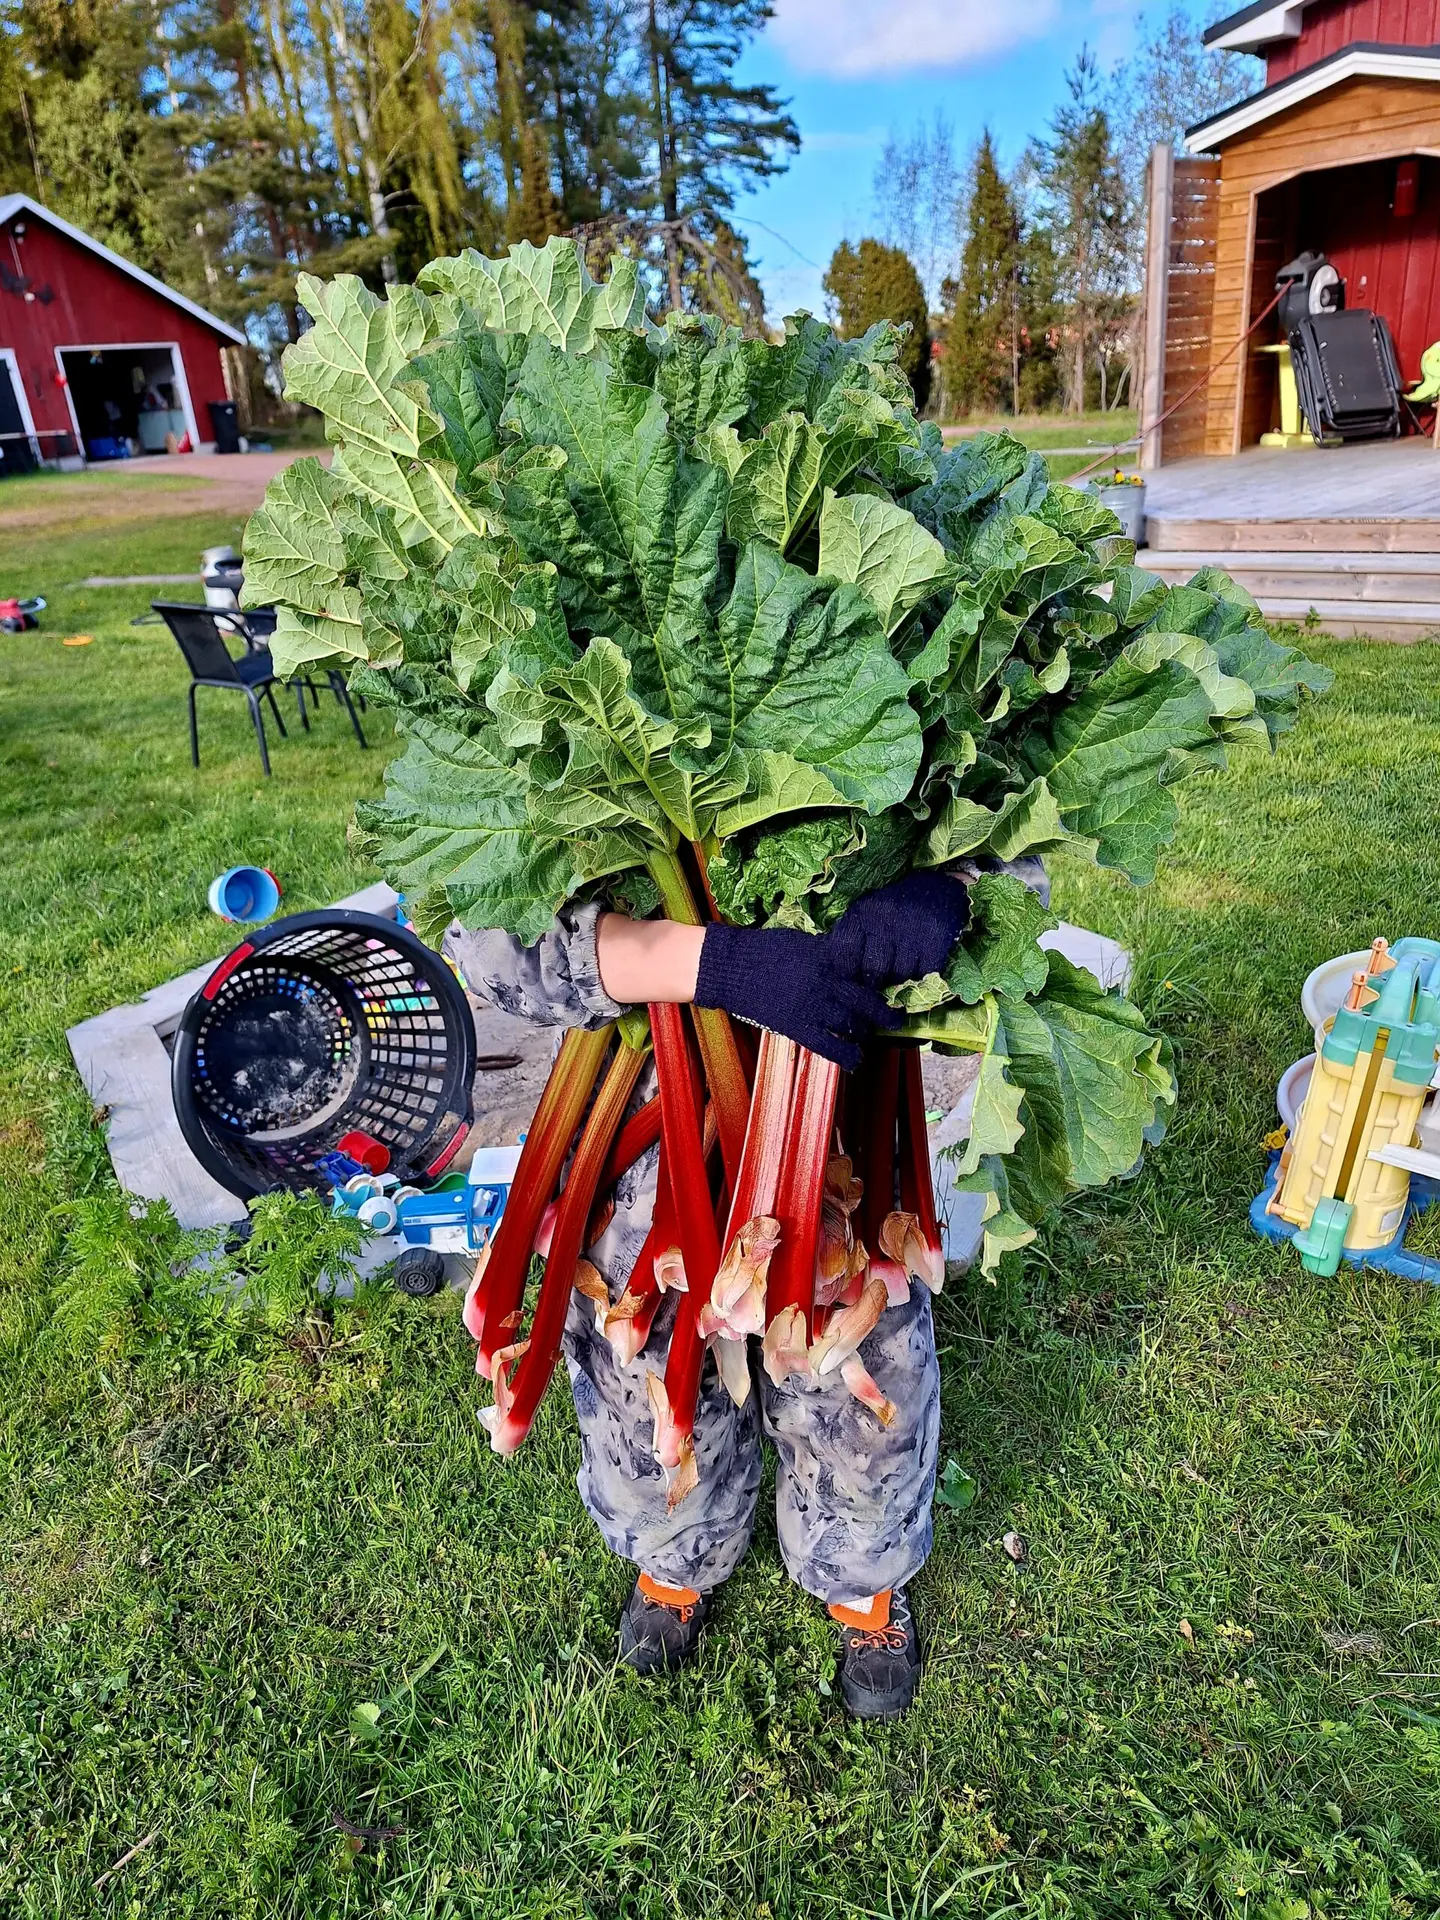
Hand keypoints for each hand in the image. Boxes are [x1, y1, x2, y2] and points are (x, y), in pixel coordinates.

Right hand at [694, 923, 900, 1069]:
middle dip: (883, 1013)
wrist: (731, 967)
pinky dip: (847, 1054)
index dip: (881, 983)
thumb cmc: (763, 948)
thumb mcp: (802, 942)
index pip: (866, 972)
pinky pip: (830, 1045)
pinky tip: (855, 1059)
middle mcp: (827, 982)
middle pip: (865, 1001)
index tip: (889, 989)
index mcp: (829, 958)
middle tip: (894, 1020)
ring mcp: (813, 1006)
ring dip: (863, 1032)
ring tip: (866, 1035)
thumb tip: (847, 960)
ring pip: (851, 1024)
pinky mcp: (797, 1026)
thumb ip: (827, 952)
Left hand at [826, 871, 969, 987]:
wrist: (936, 887)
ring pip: (899, 975)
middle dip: (875, 981)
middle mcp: (884, 919)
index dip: (847, 971)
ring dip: (899, 980)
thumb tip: (837, 972)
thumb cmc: (894, 906)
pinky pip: (923, 973)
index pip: (843, 953)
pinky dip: (920, 976)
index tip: (855, 976)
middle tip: (879, 981)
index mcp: (861, 913)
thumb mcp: (866, 912)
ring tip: (899, 972)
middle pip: (873, 970)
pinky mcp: (935, 938)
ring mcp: (911, 929)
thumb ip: (852, 938)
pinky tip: (918, 967)